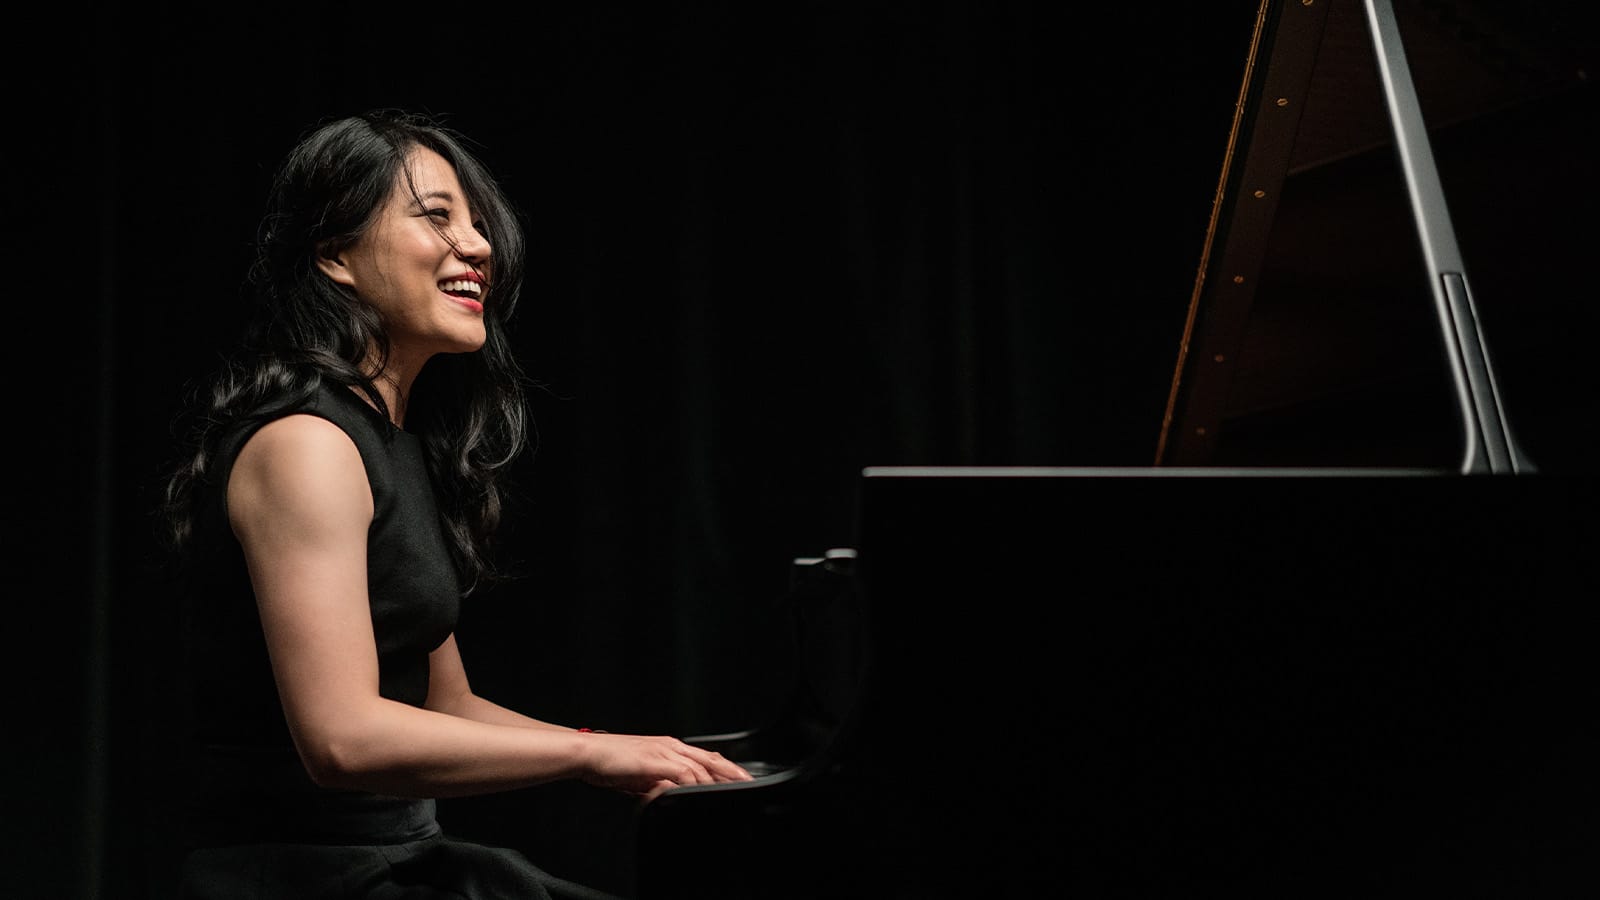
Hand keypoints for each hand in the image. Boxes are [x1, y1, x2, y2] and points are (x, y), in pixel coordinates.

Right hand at [577, 732, 753, 797]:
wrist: (588, 754)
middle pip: (710, 758)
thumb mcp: (640, 777)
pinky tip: (701, 791)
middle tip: (749, 782)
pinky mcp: (654, 760)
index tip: (740, 778)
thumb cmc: (609, 764)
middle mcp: (670, 746)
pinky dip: (694, 783)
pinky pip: (681, 772)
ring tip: (731, 791)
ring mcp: (663, 751)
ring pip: (700, 765)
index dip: (725, 767)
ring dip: (716, 780)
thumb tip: (668, 795)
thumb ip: (657, 784)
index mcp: (668, 747)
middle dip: (732, 771)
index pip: (705, 756)